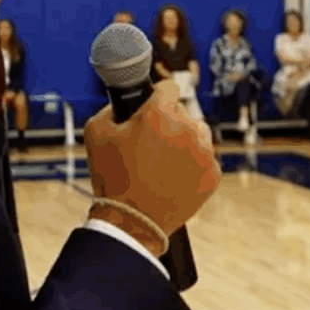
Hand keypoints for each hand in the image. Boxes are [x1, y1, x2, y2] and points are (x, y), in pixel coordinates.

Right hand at [82, 78, 217, 249]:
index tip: (152, 104)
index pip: (168, 87)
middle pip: (182, 112)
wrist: (132, 222)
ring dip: (184, 140)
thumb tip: (123, 102)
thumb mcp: (95, 132)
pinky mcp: (213, 174)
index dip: (156, 95)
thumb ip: (111, 107)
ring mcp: (204, 152)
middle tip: (149, 143)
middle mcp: (188, 128)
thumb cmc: (112, 177)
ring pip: (198, 133)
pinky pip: (205, 158)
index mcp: (161, 113)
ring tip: (163, 160)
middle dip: (167, 122)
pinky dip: (193, 164)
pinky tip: (173, 176)